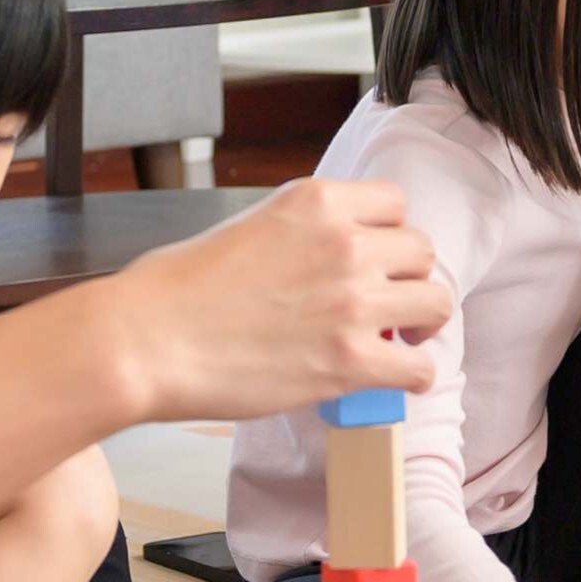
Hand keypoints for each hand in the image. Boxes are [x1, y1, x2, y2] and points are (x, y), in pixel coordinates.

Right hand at [97, 178, 449, 424]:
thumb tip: (321, 260)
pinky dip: (414, 375)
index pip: (395, 203)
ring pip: (434, 303)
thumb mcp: (246, 226)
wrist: (146, 341)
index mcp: (316, 202)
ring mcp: (351, 302)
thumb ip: (299, 234)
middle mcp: (344, 243)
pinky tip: (397, 378)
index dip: (390, 234)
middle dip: (408, 277)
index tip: (378, 258)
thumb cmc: (174, 290)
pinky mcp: (349, 360)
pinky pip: (419, 367)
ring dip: (422, 323)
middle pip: (421, 252)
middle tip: (390, 303)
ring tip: (401, 339)